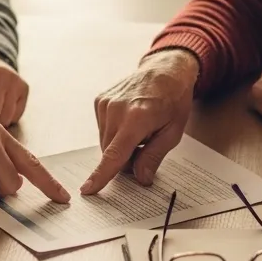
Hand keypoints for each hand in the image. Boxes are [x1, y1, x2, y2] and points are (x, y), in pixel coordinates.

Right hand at [85, 49, 198, 194]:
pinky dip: (115, 132)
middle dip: (125, 158)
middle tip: (146, 145)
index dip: (101, 175)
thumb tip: (141, 178)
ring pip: (105, 143)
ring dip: (120, 144)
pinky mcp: (100, 100)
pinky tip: (129, 120)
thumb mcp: (173, 133)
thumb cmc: (173, 100)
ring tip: (139, 128)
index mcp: (137, 117)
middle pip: (110, 152)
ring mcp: (105, 103)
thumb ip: (154, 157)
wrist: (165, 70)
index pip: (115, 154)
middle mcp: (116, 109)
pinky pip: (102, 129)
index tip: (88, 189)